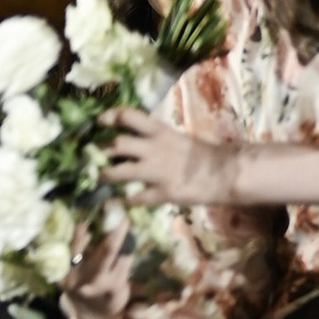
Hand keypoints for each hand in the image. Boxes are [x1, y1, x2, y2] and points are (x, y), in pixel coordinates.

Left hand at [106, 107, 238, 203]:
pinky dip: (122, 200)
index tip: (100, 121)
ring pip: (119, 172)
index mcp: (159, 131)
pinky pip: (135, 198)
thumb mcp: (176, 138)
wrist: (224, 173)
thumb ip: (154, 139)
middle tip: (95, 155)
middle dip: (102, 150)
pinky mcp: (162, 193)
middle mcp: (154, 149)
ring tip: (100, 178)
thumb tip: (132, 140)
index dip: (110, 117)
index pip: (128, 116)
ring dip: (105, 175)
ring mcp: (157, 172)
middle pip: (118, 144)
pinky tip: (115, 202)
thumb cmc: (200, 155)